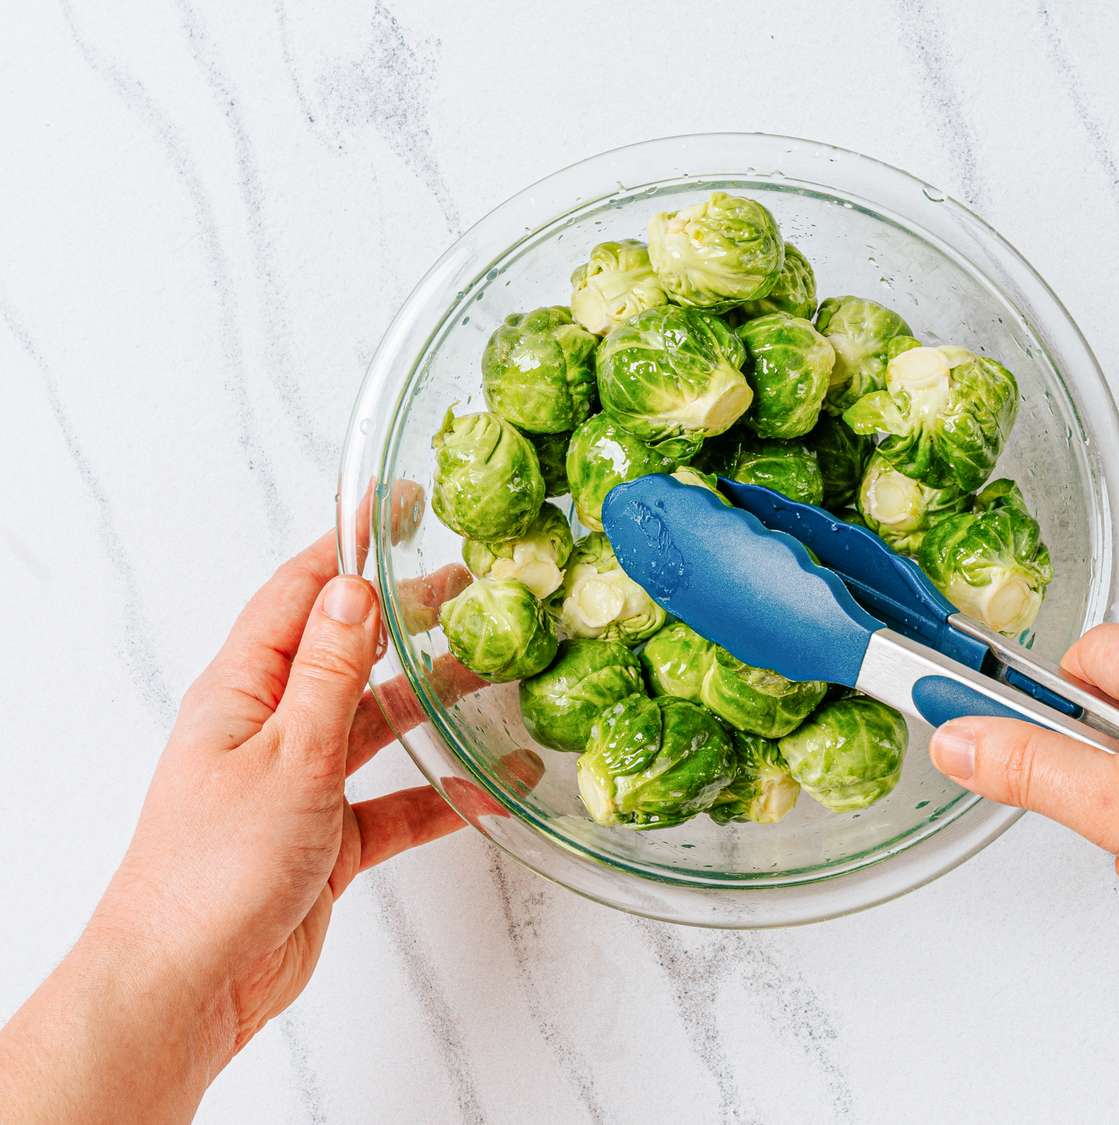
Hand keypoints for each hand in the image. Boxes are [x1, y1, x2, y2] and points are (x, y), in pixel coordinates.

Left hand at [0, 519, 536, 1122]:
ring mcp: (300, 783)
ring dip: (433, 701)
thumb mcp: (286, 754)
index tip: (395, 504)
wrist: (189, 983)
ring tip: (495, 671)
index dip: (349, 545)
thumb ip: (328, 673)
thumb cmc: (213, 868)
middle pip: (349, 652)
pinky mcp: (328, 839)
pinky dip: (442, 793)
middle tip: (472, 586)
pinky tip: (492, 786)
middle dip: (408, 616)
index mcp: (243, 690)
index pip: (302, 595)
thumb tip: (356, 589)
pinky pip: (396, 802)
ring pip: (378, 724)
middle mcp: (271, 726)